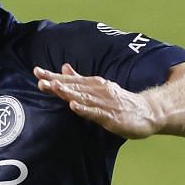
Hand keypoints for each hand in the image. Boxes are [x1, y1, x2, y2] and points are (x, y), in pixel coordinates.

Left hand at [35, 64, 161, 138]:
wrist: (147, 111)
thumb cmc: (120, 101)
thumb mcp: (98, 88)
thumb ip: (79, 79)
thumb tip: (63, 67)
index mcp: (93, 84)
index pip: (70, 79)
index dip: (53, 76)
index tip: (36, 71)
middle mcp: (98, 90)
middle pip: (74, 87)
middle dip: (56, 83)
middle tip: (40, 79)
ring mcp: (104, 103)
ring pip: (83, 97)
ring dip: (68, 92)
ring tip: (54, 87)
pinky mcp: (111, 117)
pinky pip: (95, 112)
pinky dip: (84, 109)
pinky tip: (73, 106)